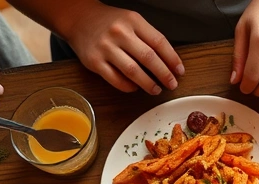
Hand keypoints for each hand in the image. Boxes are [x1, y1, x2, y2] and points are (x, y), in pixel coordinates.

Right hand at [62, 3, 183, 94]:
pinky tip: (135, 87)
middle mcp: (119, 33)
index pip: (159, 42)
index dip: (172, 59)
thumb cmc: (109, 22)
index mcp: (133, 21)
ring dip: (148, 84)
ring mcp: (105, 48)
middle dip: (164, 74)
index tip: (179, 71)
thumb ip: (148, 37)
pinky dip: (128, 87)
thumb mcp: (131, 20)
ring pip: (133, 71)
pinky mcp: (94, 61)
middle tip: (172, 84)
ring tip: (156, 89)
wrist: (78, 18)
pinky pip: (115, 79)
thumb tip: (168, 62)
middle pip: (148, 58)